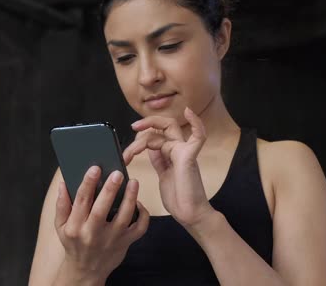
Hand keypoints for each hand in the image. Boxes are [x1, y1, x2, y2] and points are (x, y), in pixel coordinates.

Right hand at [54, 166, 148, 279]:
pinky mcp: (125, 243)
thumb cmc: (74, 243)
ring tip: (133, 182)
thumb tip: (63, 183)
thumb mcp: (60, 226)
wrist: (86, 270)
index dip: (88, 183)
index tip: (95, 168)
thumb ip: (62, 205)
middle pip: (102, 209)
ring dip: (130, 198)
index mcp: (75, 227)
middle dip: (110, 190)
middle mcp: (92, 234)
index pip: (81, 202)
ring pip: (124, 218)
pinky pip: (139, 228)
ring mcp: (111, 239)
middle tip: (117, 174)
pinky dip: (143, 215)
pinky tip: (138, 202)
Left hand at [122, 107, 214, 227]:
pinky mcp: (189, 156)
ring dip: (144, 137)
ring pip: (166, 130)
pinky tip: (189, 112)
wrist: (190, 214)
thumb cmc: (178, 199)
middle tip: (132, 128)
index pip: (156, 135)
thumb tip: (149, 150)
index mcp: (171, 154)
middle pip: (163, 126)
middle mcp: (178, 149)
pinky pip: (198, 136)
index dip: (141, 136)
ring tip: (130, 154)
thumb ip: (158, 162)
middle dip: (146, 125)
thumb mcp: (163, 176)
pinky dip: (196, 122)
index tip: (127, 148)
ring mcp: (184, 151)